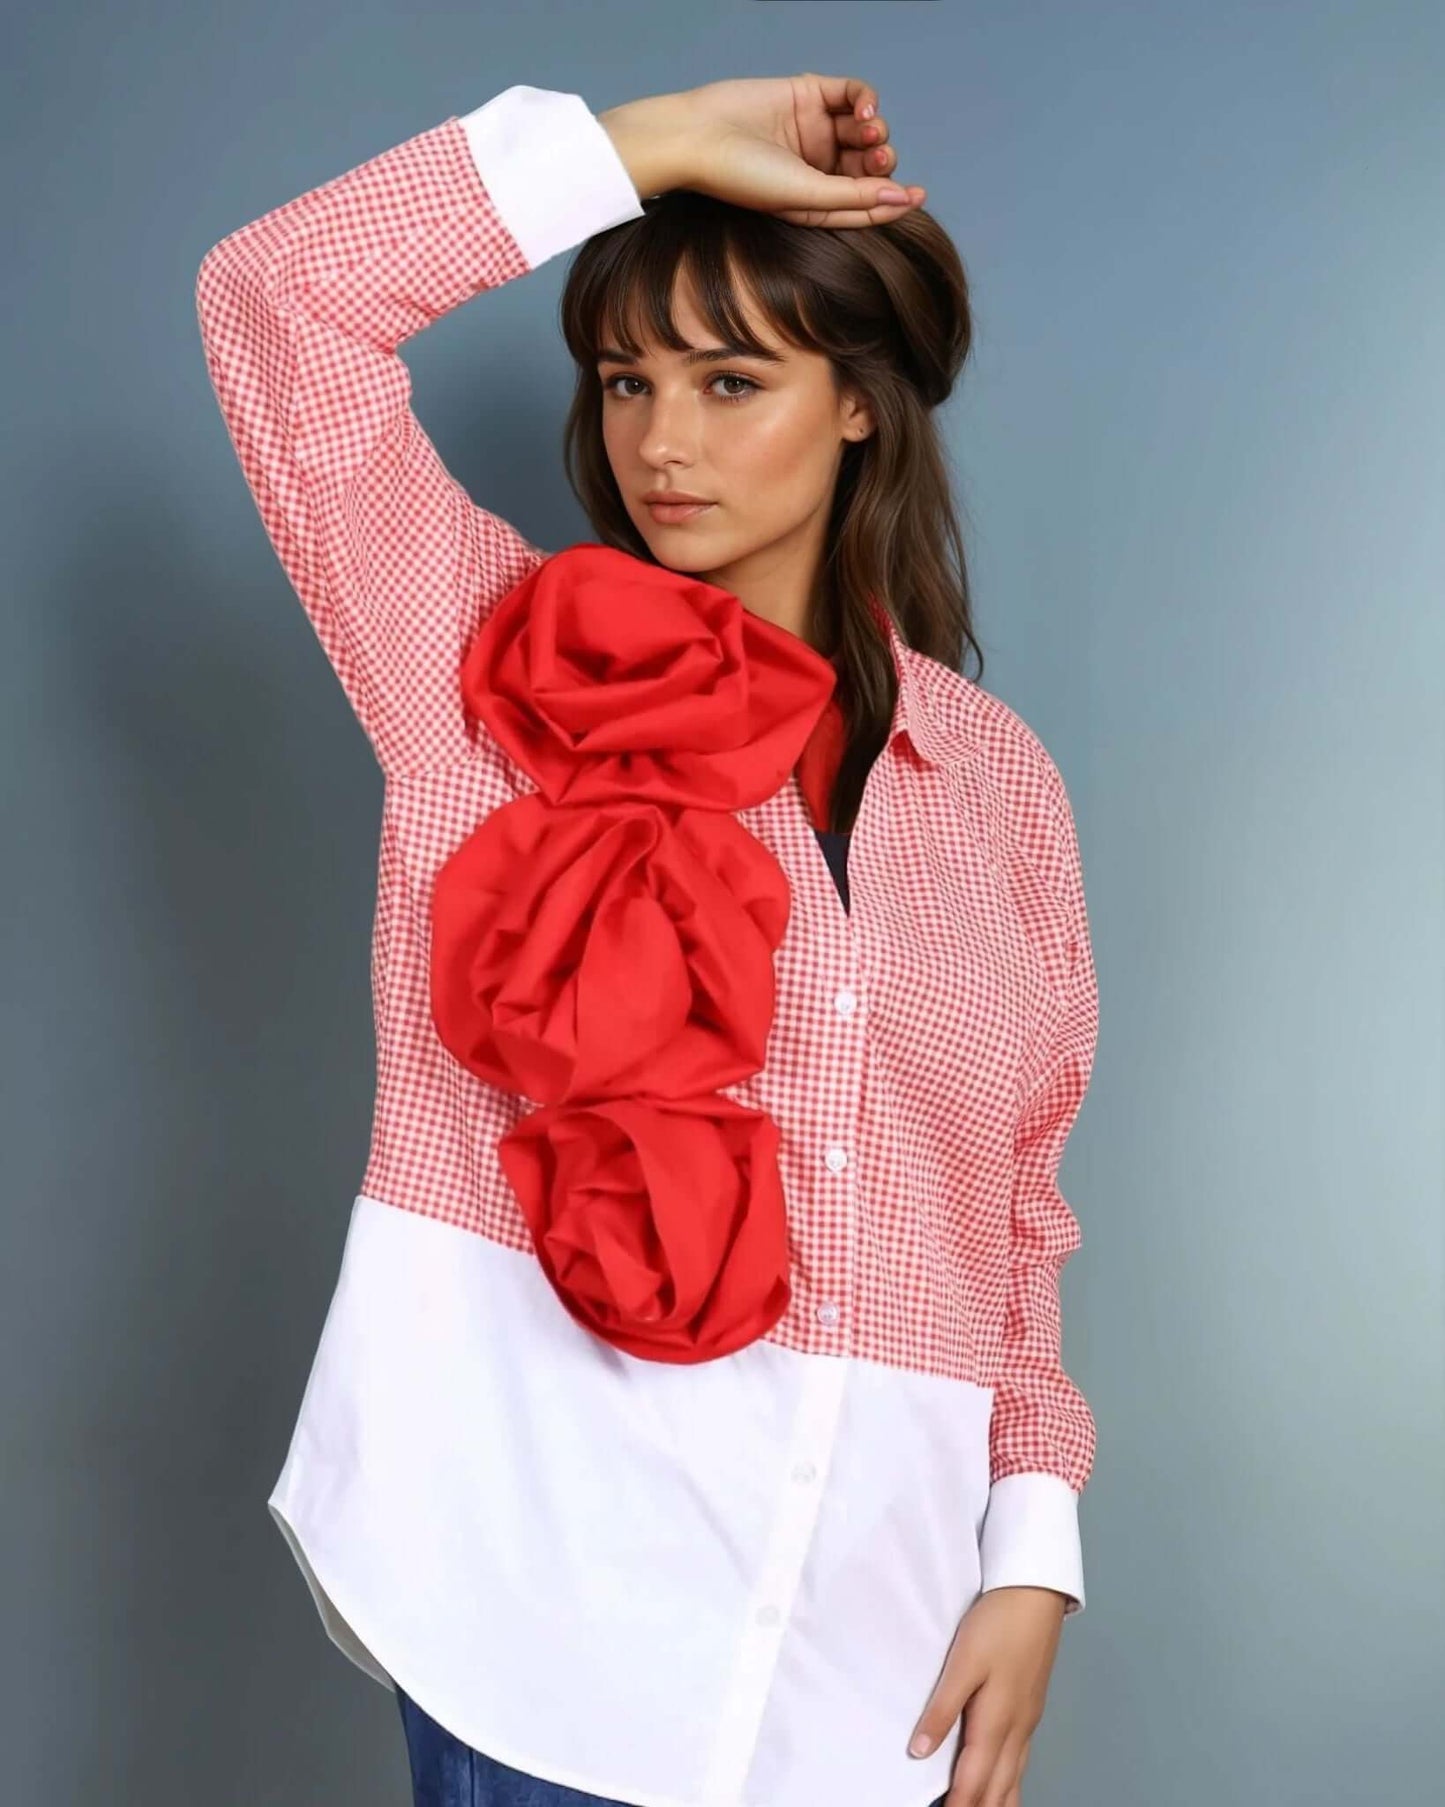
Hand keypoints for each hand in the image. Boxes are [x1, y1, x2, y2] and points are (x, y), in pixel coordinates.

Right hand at [599, 73, 925, 227]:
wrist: (698, 136)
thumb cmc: (742, 177)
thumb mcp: (805, 196)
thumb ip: (854, 197)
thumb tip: (903, 199)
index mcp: (815, 202)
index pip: (865, 203)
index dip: (895, 200)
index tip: (918, 195)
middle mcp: (817, 167)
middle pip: (869, 166)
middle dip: (882, 163)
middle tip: (881, 159)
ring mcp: (814, 130)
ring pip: (865, 131)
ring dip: (876, 132)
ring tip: (870, 134)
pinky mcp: (808, 94)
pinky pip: (851, 94)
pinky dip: (865, 101)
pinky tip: (863, 112)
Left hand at [908, 1586, 1068, 1805]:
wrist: (1036, 1594)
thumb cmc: (999, 1624)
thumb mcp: (963, 1662)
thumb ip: (942, 1708)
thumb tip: (920, 1751)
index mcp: (995, 1721)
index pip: (973, 1780)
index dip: (959, 1805)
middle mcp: (1016, 1728)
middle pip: (997, 1787)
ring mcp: (1027, 1720)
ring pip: (1013, 1777)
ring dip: (998, 1801)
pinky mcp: (1031, 1708)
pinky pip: (1021, 1760)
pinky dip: (1011, 1782)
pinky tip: (1006, 1784)